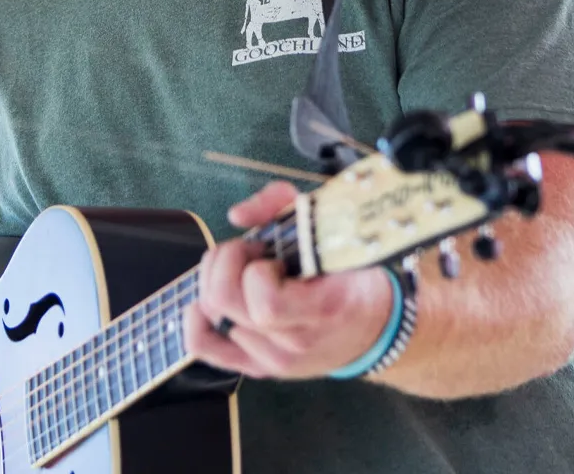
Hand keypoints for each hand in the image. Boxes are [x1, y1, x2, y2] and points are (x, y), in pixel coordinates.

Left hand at [184, 181, 395, 378]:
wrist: (376, 327)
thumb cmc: (354, 273)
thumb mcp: (335, 229)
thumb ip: (285, 206)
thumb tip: (237, 216)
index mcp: (323, 310)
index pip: (266, 303)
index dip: (255, 269)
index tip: (271, 251)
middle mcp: (295, 342)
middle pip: (226, 304)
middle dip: (226, 263)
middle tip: (250, 251)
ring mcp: (274, 359)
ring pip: (212, 318)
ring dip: (216, 281)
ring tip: (242, 272)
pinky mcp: (257, 367)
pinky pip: (204, 347)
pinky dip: (197, 319)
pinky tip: (208, 301)